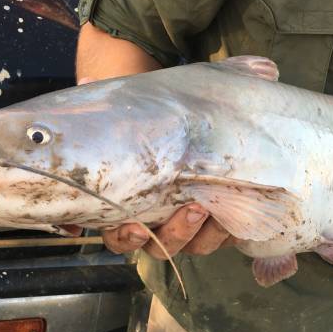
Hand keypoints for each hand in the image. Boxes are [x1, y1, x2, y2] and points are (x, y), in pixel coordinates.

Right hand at [76, 78, 228, 258]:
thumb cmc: (145, 127)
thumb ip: (110, 105)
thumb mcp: (128, 115)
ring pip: (196, 245)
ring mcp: (188, 227)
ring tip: (220, 206)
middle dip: (179, 232)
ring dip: (208, 232)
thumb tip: (88, 84)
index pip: (121, 238)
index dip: (129, 237)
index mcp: (127, 211)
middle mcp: (156, 226)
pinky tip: (244, 211)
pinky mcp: (216, 222)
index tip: (138, 227)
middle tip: (193, 208)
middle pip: (163, 247)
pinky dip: (234, 227)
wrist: (179, 125)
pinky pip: (226, 235)